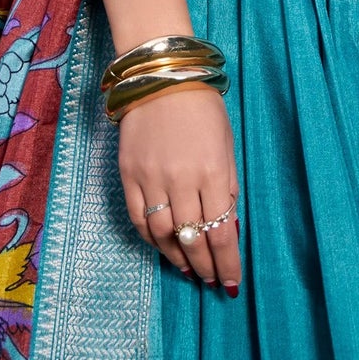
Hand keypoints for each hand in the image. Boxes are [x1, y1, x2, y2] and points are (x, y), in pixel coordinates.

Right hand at [117, 84, 241, 292]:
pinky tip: (162, 246)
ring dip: (177, 258)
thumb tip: (229, 226)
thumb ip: (227, 186)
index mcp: (212, 171)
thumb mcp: (227, 143)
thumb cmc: (202, 107)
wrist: (161, 75)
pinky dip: (151, 239)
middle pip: (193, 238)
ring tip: (189, 269)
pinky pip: (138, 219)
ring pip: (162, 235)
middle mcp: (181, 179)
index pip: (221, 232)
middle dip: (205, 266)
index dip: (227, 262)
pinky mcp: (128, 174)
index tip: (230, 283)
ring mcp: (151, 178)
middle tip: (210, 281)